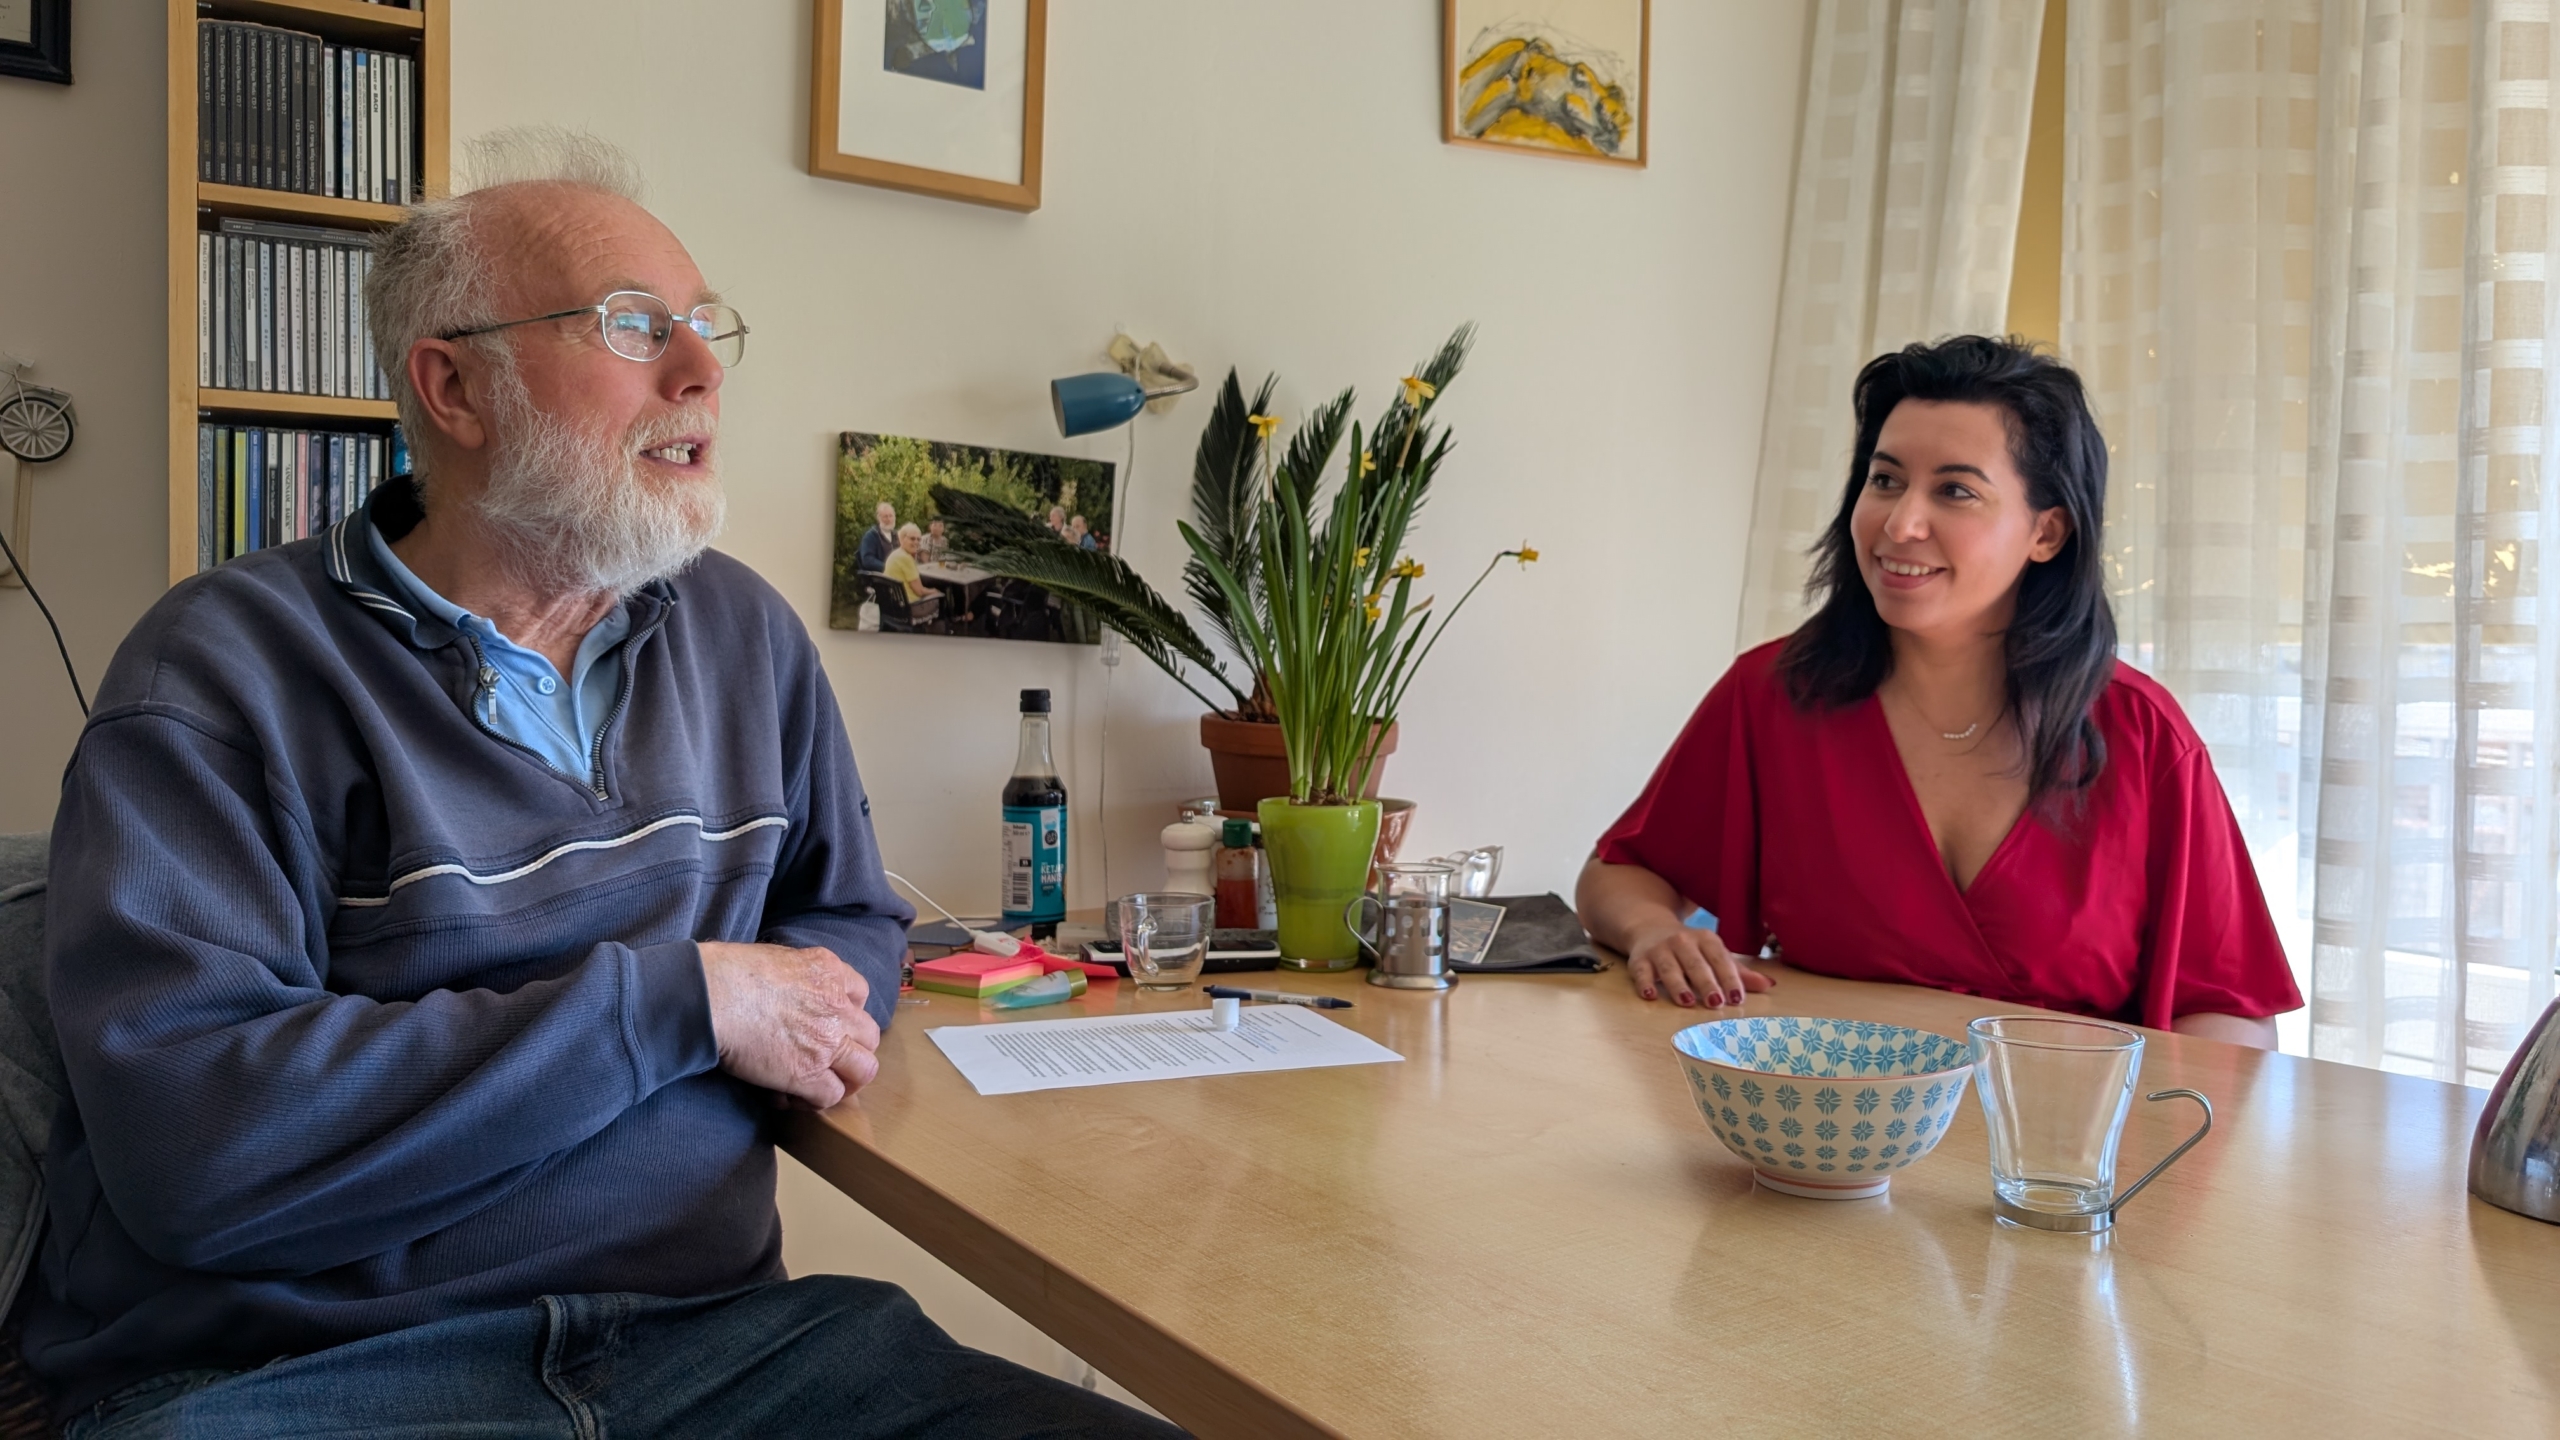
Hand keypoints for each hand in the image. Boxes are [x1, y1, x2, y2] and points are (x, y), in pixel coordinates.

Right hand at [698, 941, 879, 1108]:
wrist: (712, 995)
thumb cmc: (728, 972)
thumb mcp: (776, 957)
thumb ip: (796, 974)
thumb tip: (786, 991)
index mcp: (829, 971)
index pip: (859, 995)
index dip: (846, 1014)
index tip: (827, 1025)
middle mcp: (837, 1006)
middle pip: (869, 1036)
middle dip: (851, 1050)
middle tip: (826, 1061)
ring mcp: (827, 1042)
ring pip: (864, 1070)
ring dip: (845, 1080)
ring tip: (819, 1084)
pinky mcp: (807, 1073)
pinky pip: (831, 1096)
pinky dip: (814, 1101)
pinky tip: (790, 1097)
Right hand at [1624, 924, 1774, 1008]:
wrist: (1649, 927)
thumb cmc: (1690, 949)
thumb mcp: (1713, 954)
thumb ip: (1738, 972)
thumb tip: (1769, 986)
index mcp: (1706, 939)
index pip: (1719, 958)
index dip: (1729, 977)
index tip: (1737, 997)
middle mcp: (1682, 941)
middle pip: (1695, 963)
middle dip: (1706, 983)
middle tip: (1715, 1003)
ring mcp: (1659, 949)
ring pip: (1669, 967)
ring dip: (1678, 985)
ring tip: (1687, 1002)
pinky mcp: (1639, 959)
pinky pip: (1641, 971)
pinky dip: (1645, 983)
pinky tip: (1650, 995)